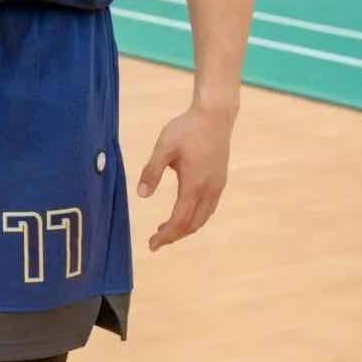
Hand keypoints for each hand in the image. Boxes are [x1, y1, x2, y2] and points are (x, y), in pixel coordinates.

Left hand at [136, 104, 233, 251]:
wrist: (215, 116)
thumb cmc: (187, 129)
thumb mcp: (164, 147)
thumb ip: (152, 171)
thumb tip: (141, 195)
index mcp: (194, 185)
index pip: (179, 221)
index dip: (165, 235)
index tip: (152, 245)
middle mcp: (208, 190)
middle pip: (192, 224)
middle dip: (174, 235)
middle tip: (156, 240)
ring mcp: (217, 186)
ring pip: (203, 218)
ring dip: (185, 227)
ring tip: (166, 228)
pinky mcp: (220, 180)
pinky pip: (208, 208)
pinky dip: (195, 217)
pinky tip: (184, 210)